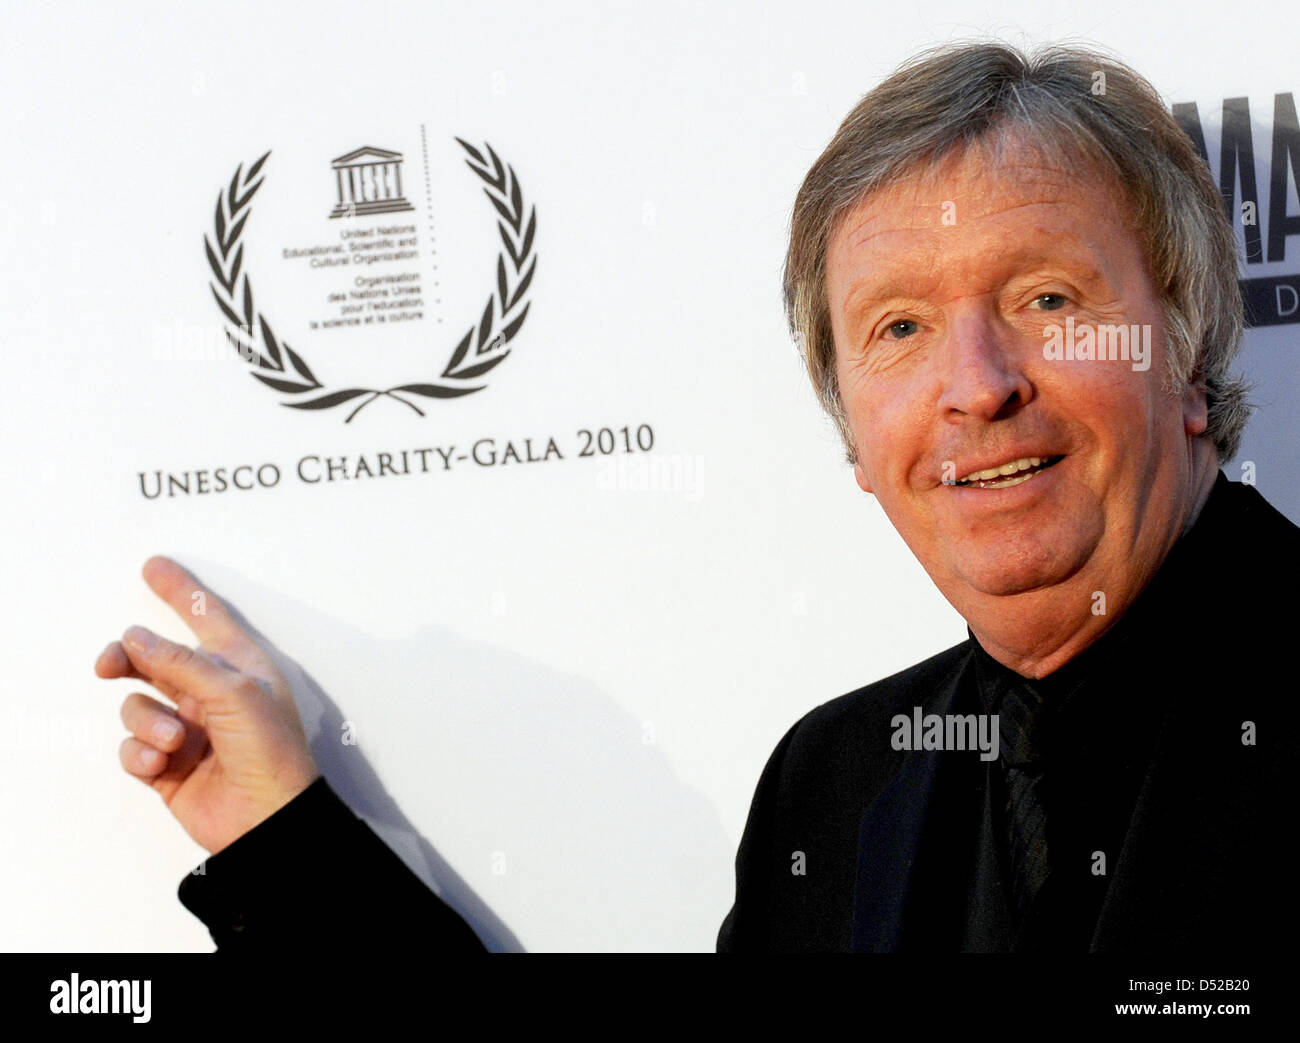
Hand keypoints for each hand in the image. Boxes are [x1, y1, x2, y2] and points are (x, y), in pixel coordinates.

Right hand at [97, 555, 320, 854]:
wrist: (268, 820)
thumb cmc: (271, 751)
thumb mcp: (235, 692)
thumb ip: (182, 662)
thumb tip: (137, 638)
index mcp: (239, 667)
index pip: (206, 617)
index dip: (180, 591)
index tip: (154, 566)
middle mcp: (212, 693)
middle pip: (155, 660)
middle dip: (128, 658)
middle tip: (109, 664)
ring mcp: (188, 729)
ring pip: (139, 706)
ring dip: (148, 722)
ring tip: (174, 741)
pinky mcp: (168, 765)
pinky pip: (133, 747)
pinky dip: (141, 753)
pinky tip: (163, 762)